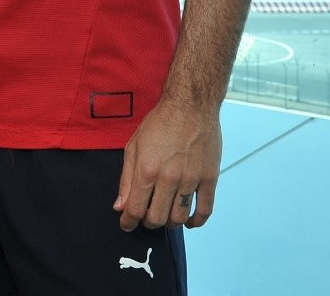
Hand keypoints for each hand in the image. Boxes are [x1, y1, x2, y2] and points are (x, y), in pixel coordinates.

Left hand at [113, 97, 221, 230]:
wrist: (190, 105)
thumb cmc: (160, 123)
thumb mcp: (134, 146)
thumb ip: (126, 179)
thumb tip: (119, 206)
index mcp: (147, 169)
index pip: (134, 209)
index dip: (127, 222)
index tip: (126, 224)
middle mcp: (168, 178)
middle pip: (156, 219)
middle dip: (147, 223)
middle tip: (146, 216)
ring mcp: (191, 179)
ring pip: (179, 218)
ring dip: (169, 223)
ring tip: (165, 214)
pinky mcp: (209, 178)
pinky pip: (205, 210)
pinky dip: (196, 222)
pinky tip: (188, 220)